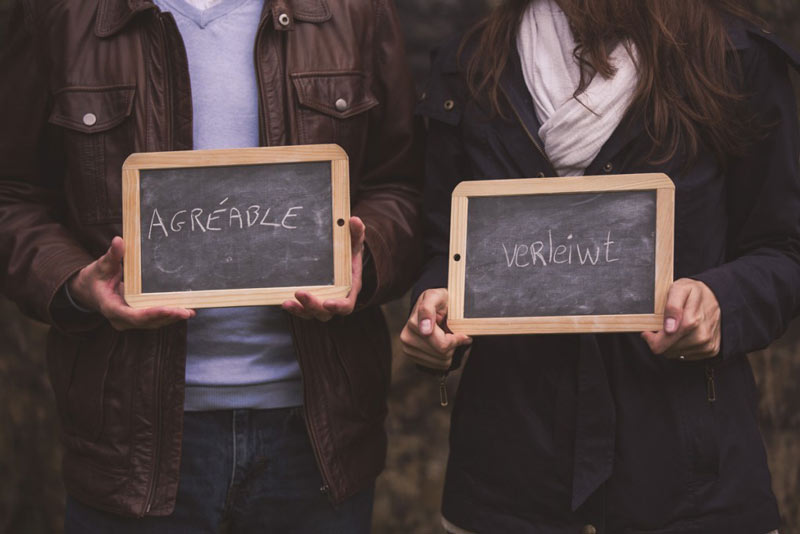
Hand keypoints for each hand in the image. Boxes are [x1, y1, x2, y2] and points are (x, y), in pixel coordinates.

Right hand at [68, 236, 195, 330]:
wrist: (90, 290)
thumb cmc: (96, 277)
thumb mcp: (102, 265)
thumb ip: (112, 255)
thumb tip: (119, 240)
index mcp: (111, 307)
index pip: (132, 315)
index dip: (151, 313)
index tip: (167, 309)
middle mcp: (121, 319)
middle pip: (147, 321)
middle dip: (167, 316)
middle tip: (186, 311)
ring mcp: (129, 321)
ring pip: (153, 323)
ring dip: (171, 318)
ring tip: (190, 311)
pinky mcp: (137, 319)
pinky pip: (154, 319)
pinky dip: (169, 315)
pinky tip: (185, 309)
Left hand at [282, 217, 365, 320]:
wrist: (342, 259)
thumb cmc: (349, 253)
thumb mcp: (354, 242)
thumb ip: (356, 233)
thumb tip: (354, 220)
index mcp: (349, 289)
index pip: (346, 305)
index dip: (338, 306)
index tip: (328, 303)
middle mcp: (335, 299)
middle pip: (325, 312)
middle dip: (312, 306)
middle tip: (300, 293)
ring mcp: (321, 301)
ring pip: (311, 313)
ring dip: (299, 310)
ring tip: (287, 303)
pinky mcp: (310, 300)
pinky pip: (301, 309)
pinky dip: (293, 307)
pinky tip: (282, 300)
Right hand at [400, 288, 471, 370]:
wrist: (429, 306)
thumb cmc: (437, 301)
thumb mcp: (436, 297)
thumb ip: (428, 309)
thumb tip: (424, 330)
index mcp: (413, 324)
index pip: (442, 345)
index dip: (456, 340)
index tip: (463, 333)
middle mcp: (407, 339)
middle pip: (442, 355)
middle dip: (453, 345)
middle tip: (454, 333)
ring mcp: (408, 350)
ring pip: (441, 363)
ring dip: (450, 351)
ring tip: (448, 337)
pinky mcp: (413, 358)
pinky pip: (437, 366)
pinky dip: (444, 357)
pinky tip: (443, 344)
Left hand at [641, 278, 720, 360]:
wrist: (716, 295)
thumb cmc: (693, 292)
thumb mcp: (679, 289)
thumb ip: (672, 307)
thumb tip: (670, 328)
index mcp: (691, 323)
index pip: (660, 345)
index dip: (651, 339)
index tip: (649, 331)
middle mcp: (701, 337)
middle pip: (667, 351)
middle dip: (661, 340)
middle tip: (664, 326)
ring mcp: (707, 345)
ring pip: (676, 354)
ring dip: (671, 343)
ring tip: (675, 328)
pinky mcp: (711, 350)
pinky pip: (687, 356)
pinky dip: (682, 347)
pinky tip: (684, 334)